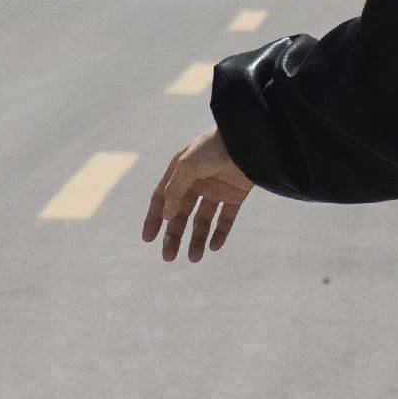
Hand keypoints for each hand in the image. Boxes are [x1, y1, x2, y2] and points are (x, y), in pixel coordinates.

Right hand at [141, 128, 254, 262]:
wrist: (249, 140)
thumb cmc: (214, 147)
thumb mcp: (187, 165)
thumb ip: (174, 190)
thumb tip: (166, 216)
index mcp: (180, 172)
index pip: (162, 199)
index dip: (154, 218)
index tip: (148, 239)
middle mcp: (196, 183)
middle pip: (180, 215)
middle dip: (174, 236)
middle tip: (169, 257)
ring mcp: (216, 190)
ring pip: (202, 221)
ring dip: (197, 239)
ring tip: (194, 258)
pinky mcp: (235, 196)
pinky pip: (225, 219)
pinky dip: (219, 233)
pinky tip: (214, 247)